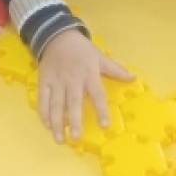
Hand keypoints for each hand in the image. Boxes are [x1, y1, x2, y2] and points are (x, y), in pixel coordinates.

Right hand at [37, 28, 133, 142]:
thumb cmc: (81, 49)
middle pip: (73, 103)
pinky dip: (44, 114)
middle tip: (76, 138)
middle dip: (74, 121)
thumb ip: (115, 69)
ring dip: (56, 123)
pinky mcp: (43, 81)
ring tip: (59, 139)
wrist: (57, 36)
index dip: (101, 110)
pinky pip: (42, 100)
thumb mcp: (100, 56)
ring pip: (55, 105)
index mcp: (89, 74)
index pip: (97, 94)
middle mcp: (72, 80)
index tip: (105, 126)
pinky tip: (47, 126)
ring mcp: (56, 82)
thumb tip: (133, 78)